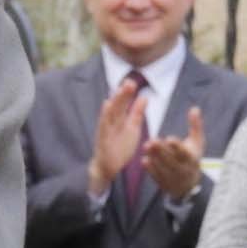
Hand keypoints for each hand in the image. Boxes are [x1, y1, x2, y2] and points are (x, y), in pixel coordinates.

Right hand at [89, 74, 151, 190]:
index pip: (124, 104)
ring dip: (114, 102)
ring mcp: (106, 130)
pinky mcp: (102, 139)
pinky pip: (104, 126)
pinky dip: (105, 116)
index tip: (132, 82)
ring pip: (110, 114)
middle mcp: (112, 122)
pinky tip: (106, 105)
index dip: (128, 94)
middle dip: (123, 94)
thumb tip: (144, 97)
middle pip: (118, 106)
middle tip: (129, 81)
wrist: (108, 166)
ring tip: (118, 90)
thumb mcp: (132, 128)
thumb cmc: (120, 146)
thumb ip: (137, 113)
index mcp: (120, 119)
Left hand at [141, 114, 208, 201]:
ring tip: (146, 146)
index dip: (177, 146)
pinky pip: (157, 177)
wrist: (188, 183)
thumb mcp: (197, 142)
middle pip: (172, 160)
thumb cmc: (192, 156)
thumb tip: (195, 108)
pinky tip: (144, 160)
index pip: (184, 153)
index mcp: (192, 158)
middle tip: (152, 140)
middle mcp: (183, 169)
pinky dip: (151, 169)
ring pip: (164, 168)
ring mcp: (173, 178)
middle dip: (162, 151)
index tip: (169, 138)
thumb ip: (195, 126)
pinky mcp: (164, 183)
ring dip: (154, 158)